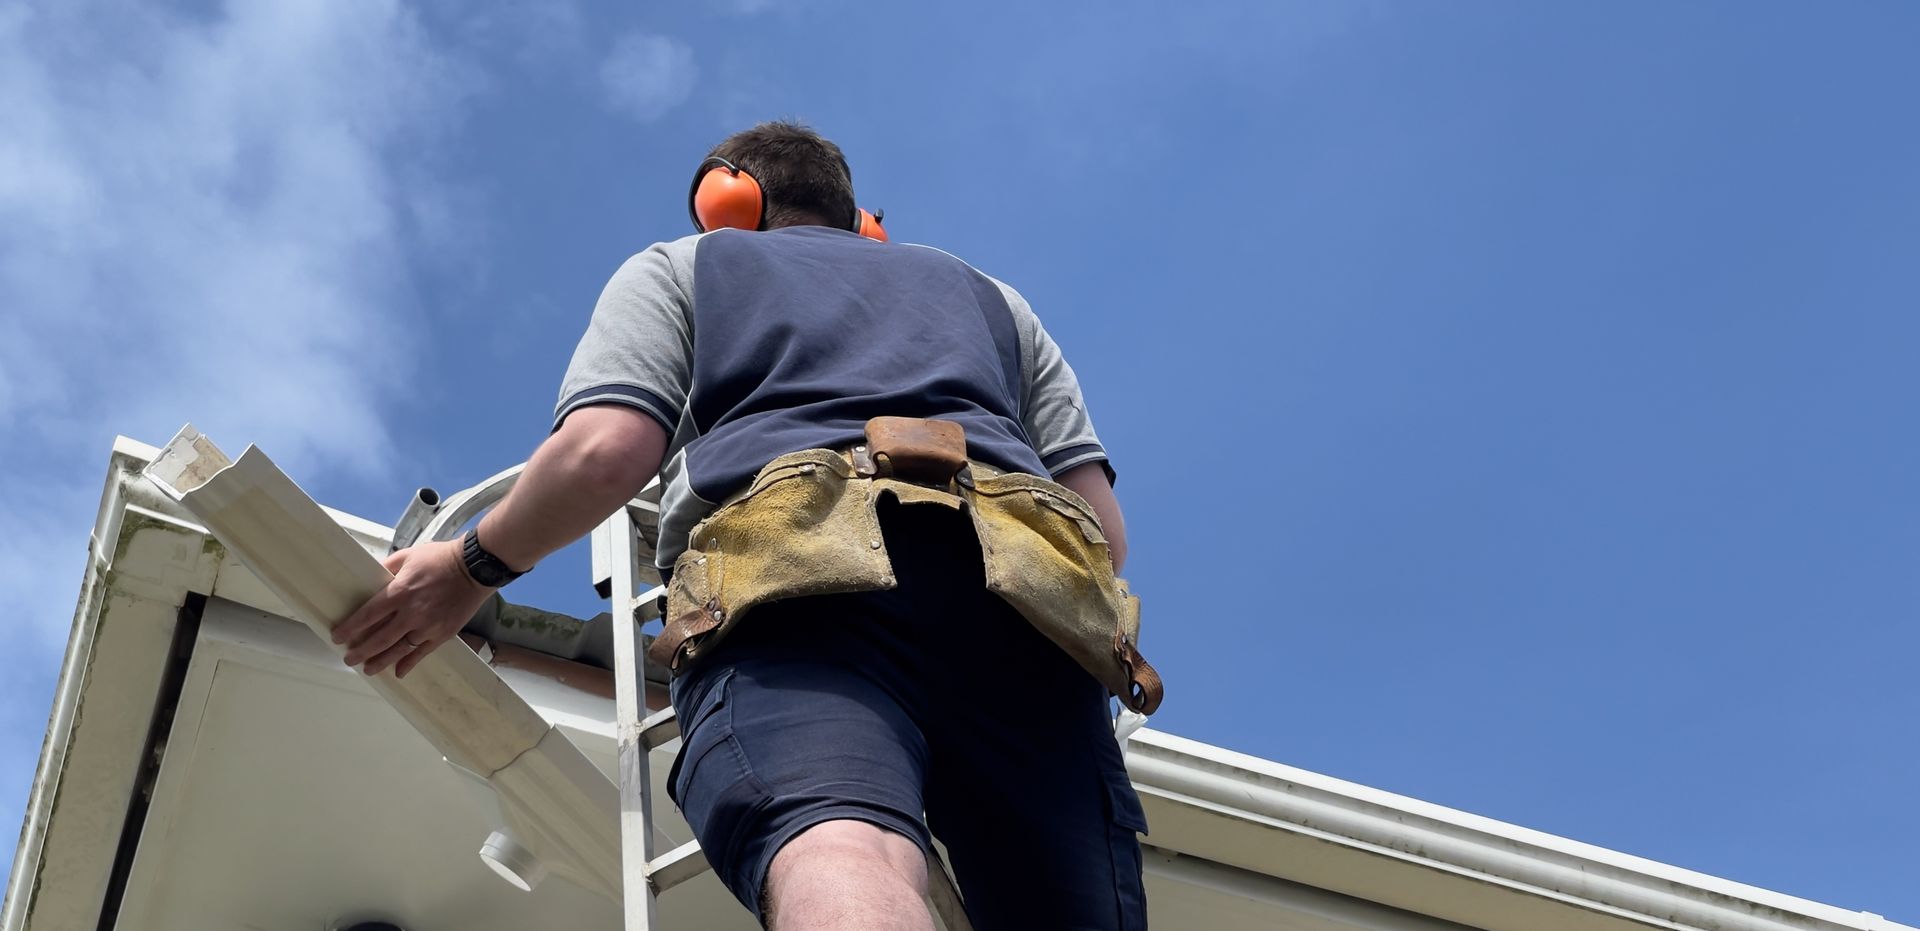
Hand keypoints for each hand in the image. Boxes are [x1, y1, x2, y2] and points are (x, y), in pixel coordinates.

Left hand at [334, 539, 495, 678]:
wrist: (475, 567)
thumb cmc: (440, 558)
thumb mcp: (408, 556)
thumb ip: (387, 568)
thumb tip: (371, 578)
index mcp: (400, 592)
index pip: (368, 615)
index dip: (350, 628)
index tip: (338, 637)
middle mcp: (411, 613)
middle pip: (380, 638)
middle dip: (361, 651)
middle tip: (349, 659)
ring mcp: (428, 626)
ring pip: (399, 650)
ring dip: (381, 662)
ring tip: (368, 669)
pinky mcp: (443, 633)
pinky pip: (422, 653)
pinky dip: (409, 664)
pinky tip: (398, 671)